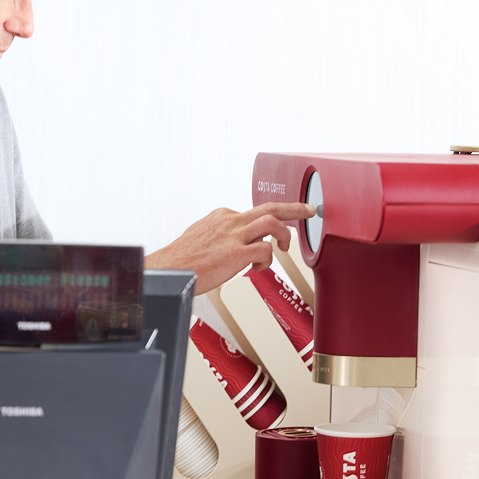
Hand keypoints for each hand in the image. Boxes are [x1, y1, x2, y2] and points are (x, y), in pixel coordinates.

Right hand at [145, 202, 314, 294]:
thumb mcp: (200, 236)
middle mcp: (230, 221)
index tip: (275, 228)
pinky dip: (267, 259)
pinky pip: (265, 250)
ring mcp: (234, 236)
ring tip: (285, 247)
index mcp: (222, 216)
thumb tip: (229, 242)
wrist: (170, 271)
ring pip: (272, 223)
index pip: (252, 212)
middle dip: (294, 208)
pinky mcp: (237, 253)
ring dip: (285, 234)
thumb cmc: (182, 261)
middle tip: (308, 210)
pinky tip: (258, 267)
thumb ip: (219, 235)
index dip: (267, 222)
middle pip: (270, 207)